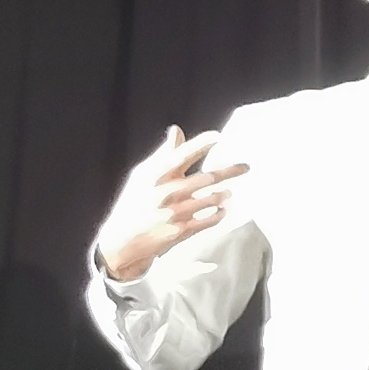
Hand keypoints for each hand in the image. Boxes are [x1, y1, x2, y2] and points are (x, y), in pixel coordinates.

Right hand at [97, 127, 250, 282]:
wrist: (122, 240)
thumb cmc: (136, 202)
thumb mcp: (143, 176)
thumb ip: (164, 154)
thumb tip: (176, 130)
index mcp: (155, 177)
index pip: (181, 155)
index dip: (200, 144)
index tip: (218, 136)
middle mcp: (166, 193)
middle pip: (207, 177)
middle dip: (230, 170)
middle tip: (246, 167)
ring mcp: (174, 213)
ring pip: (212, 198)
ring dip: (224, 194)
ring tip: (228, 192)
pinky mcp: (181, 231)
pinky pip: (210, 219)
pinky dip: (220, 213)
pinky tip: (222, 209)